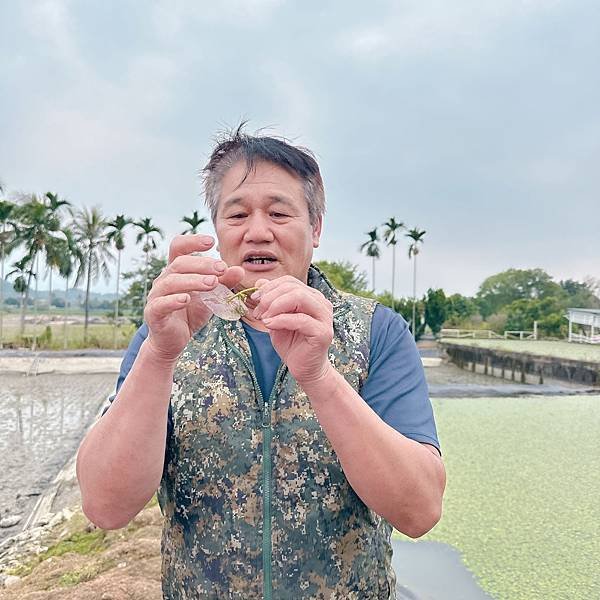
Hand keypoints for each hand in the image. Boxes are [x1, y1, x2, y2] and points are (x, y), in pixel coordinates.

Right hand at [144, 234, 243, 362]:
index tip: (211, 241)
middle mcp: (164, 280)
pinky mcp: (153, 313)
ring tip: (212, 283)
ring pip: (171, 281)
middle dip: (202, 264)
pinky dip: (173, 300)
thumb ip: (224, 283)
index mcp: (176, 271)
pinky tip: (186, 299)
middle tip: (222, 268)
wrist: (173, 341)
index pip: (178, 247)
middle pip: (179, 263)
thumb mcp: (211, 297)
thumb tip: (240, 269)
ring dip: (193, 280)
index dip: (192, 242)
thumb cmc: (190, 314)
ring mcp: (156, 296)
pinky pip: (160, 303)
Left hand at [252, 276, 333, 385]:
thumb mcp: (276, 319)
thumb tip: (260, 282)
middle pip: (293, 287)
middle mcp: (322, 303)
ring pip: (299, 298)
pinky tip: (269, 325)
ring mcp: (325, 317)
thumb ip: (270, 301)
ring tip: (263, 318)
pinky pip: (300, 320)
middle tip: (257, 312)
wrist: (304, 369)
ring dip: (276, 306)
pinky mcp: (323, 332)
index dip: (270, 287)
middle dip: (270, 297)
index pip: (290, 282)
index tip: (255, 299)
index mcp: (312, 297)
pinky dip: (281, 320)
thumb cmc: (291, 343)